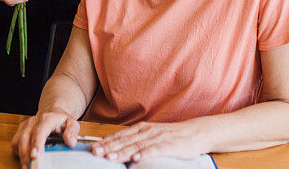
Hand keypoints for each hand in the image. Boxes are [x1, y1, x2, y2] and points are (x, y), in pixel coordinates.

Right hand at [11, 110, 79, 168]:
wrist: (52, 111)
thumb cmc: (61, 119)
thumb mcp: (72, 123)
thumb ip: (72, 132)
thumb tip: (70, 142)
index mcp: (47, 118)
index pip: (40, 131)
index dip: (36, 143)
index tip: (35, 155)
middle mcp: (33, 121)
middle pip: (25, 137)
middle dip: (25, 154)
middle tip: (29, 167)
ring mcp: (26, 126)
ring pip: (17, 140)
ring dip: (20, 154)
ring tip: (26, 166)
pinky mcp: (21, 130)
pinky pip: (15, 142)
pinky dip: (17, 152)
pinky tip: (24, 158)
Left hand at [91, 121, 207, 162]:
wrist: (195, 133)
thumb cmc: (172, 136)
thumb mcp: (152, 135)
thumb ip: (137, 140)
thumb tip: (118, 147)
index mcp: (142, 129)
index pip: (121, 135)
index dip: (107, 141)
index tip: (93, 147)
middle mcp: (147, 131)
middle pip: (125, 140)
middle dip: (109, 147)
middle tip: (95, 152)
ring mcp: (158, 137)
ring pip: (137, 146)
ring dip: (122, 152)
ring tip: (110, 157)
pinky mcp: (169, 145)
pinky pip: (155, 150)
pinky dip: (145, 154)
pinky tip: (136, 159)